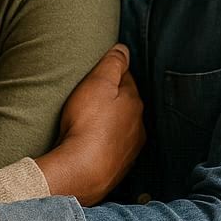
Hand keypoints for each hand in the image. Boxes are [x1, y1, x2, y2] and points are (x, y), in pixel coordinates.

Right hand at [36, 44, 143, 204]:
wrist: (82, 171)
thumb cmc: (88, 124)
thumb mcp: (97, 83)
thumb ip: (112, 63)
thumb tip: (123, 49)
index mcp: (134, 101)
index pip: (125, 78)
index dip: (110, 73)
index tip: (96, 74)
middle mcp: (138, 124)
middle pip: (124, 104)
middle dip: (111, 99)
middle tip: (88, 97)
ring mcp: (130, 148)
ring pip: (121, 127)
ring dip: (108, 123)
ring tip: (87, 121)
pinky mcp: (119, 166)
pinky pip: (112, 148)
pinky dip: (104, 143)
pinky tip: (90, 144)